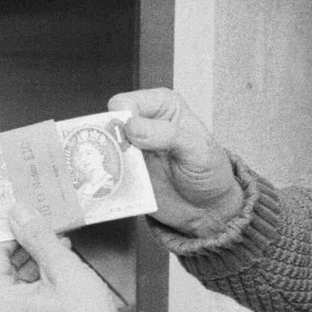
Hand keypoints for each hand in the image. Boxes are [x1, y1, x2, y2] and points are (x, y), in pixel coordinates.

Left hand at [0, 207, 123, 311]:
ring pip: (15, 285)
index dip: (12, 234)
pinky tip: (61, 271)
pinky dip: (39, 284)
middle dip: (27, 248)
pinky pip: (24, 301)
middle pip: (2, 270)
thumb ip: (38, 237)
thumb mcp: (63, 268)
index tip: (28, 221)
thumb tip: (20, 215)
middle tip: (48, 231)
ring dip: (36, 264)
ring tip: (61, 250)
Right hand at [108, 88, 245, 236]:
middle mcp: (143, 122)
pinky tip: (114, 186)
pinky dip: (105, 178)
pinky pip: (105, 171)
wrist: (208, 209)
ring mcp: (131, 148)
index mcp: (162, 105)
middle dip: (108, 141)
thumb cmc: (210, 172)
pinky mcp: (125, 171)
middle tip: (121, 159)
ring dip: (105, 162)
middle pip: (108, 124)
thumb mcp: (197, 150)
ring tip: (119, 174)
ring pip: (102, 148)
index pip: (127, 102)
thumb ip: (167, 134)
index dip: (123, 119)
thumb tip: (131, 127)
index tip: (133, 139)